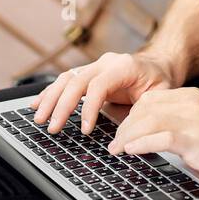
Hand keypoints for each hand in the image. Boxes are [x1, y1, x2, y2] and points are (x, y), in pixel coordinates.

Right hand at [30, 50, 178, 134]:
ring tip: (39, 118)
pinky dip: (50, 93)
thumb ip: (145, 112)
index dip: (88, 108)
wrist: (159, 64)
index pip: (99, 85)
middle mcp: (106, 63)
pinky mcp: (88, 73)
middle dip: (61, 106)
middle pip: (76, 80)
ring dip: (50, 99)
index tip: (84, 130)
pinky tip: (36, 104)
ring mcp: (95, 66)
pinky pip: (65, 81)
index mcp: (124, 66)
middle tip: (52, 127)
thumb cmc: (160, 81)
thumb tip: (127, 136)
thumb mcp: (161, 96)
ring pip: (66, 79)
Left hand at [105, 87, 198, 186]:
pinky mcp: (195, 138)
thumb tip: (153, 137)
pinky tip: (131, 150)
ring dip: (127, 136)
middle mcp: (190, 103)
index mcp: (191, 98)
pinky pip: (161, 136)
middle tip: (114, 144)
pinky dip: (141, 143)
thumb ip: (181, 125)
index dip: (131, 116)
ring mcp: (192, 119)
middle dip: (124, 127)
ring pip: (147, 120)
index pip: (150, 101)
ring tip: (116, 150)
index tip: (121, 131)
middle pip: (144, 108)